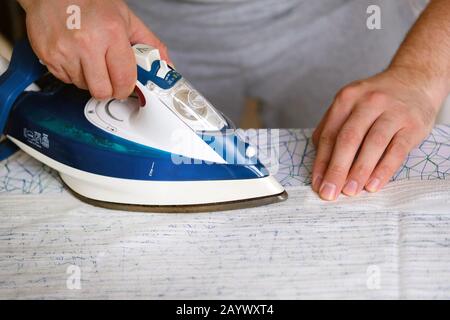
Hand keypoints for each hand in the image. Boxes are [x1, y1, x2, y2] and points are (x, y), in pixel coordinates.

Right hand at [19, 0, 170, 99]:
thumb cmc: (90, 2)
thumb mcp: (126, 18)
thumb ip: (149, 44)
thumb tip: (165, 66)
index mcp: (111, 32)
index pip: (124, 80)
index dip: (127, 88)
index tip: (126, 86)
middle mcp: (87, 43)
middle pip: (102, 91)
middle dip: (109, 89)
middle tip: (109, 76)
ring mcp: (65, 51)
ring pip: (84, 87)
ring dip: (90, 79)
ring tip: (90, 58)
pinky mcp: (48, 56)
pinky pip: (66, 80)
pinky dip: (73, 73)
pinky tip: (75, 56)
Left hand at [311, 67, 440, 199]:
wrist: (415, 80)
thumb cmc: (376, 101)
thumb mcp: (351, 104)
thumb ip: (333, 128)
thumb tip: (320, 161)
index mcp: (347, 98)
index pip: (329, 134)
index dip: (321, 162)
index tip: (317, 183)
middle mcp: (368, 102)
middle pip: (348, 139)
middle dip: (336, 169)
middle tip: (329, 193)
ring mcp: (392, 112)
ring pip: (372, 144)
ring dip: (358, 171)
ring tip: (349, 191)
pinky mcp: (412, 124)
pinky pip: (396, 150)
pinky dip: (383, 170)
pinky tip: (373, 185)